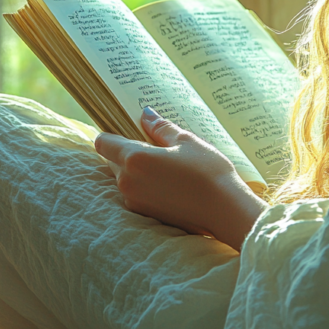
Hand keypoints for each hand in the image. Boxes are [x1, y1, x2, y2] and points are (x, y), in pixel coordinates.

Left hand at [94, 107, 265, 250]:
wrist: (225, 211)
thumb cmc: (208, 172)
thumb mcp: (186, 141)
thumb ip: (160, 128)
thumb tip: (146, 114)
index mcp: (134, 158)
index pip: (103, 142)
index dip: (111, 134)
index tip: (128, 130)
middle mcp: (127, 181)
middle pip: (112, 160)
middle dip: (126, 152)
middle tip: (155, 147)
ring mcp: (134, 200)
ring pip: (124, 178)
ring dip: (136, 170)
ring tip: (166, 166)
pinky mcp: (145, 214)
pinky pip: (135, 194)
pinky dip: (145, 186)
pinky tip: (169, 183)